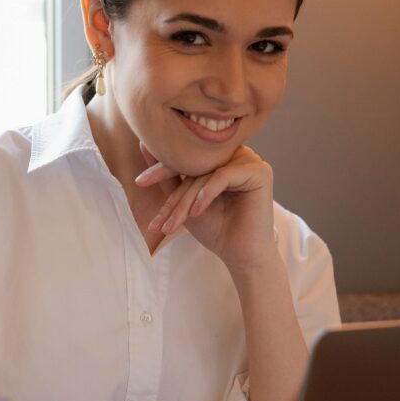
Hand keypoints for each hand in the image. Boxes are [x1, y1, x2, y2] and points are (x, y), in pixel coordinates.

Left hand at [135, 142, 275, 275]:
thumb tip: (142, 144)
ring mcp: (250, 160)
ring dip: (186, 201)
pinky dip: (206, 195)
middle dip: (174, 194)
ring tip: (174, 225)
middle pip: (195, 165)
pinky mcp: (260, 172)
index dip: (162, 169)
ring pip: (206, 173)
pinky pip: (222, 176)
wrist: (241, 255)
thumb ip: (168, 175)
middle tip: (158, 215)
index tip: (140, 182)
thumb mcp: (184, 201)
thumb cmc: (216, 228)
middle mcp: (236, 153)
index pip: (187, 156)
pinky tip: (196, 213)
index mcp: (221, 156)